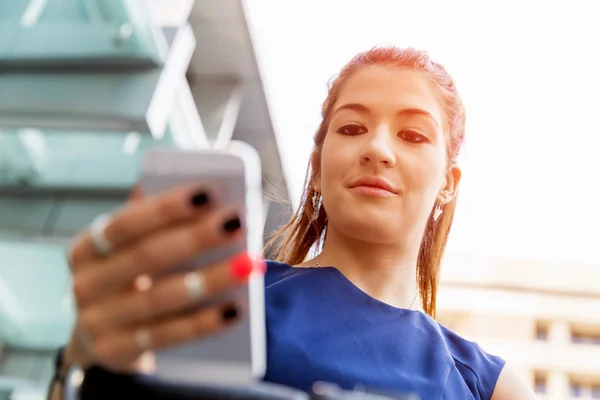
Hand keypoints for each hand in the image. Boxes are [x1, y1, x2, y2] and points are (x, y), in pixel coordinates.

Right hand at [63, 185, 260, 372]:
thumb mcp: (133, 248)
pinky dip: (203, 322)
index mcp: (88, 247)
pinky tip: (235, 309)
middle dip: (195, 238)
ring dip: (209, 279)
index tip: (207, 192)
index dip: (166, 208)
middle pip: (146, 258)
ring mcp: (97, 322)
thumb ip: (156, 220)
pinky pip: (167, 335)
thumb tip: (202, 192)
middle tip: (237, 223)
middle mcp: (85, 284)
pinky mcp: (117, 352)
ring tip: (248, 265)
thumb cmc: (132, 277)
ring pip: (160, 298)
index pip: (126, 223)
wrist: (105, 336)